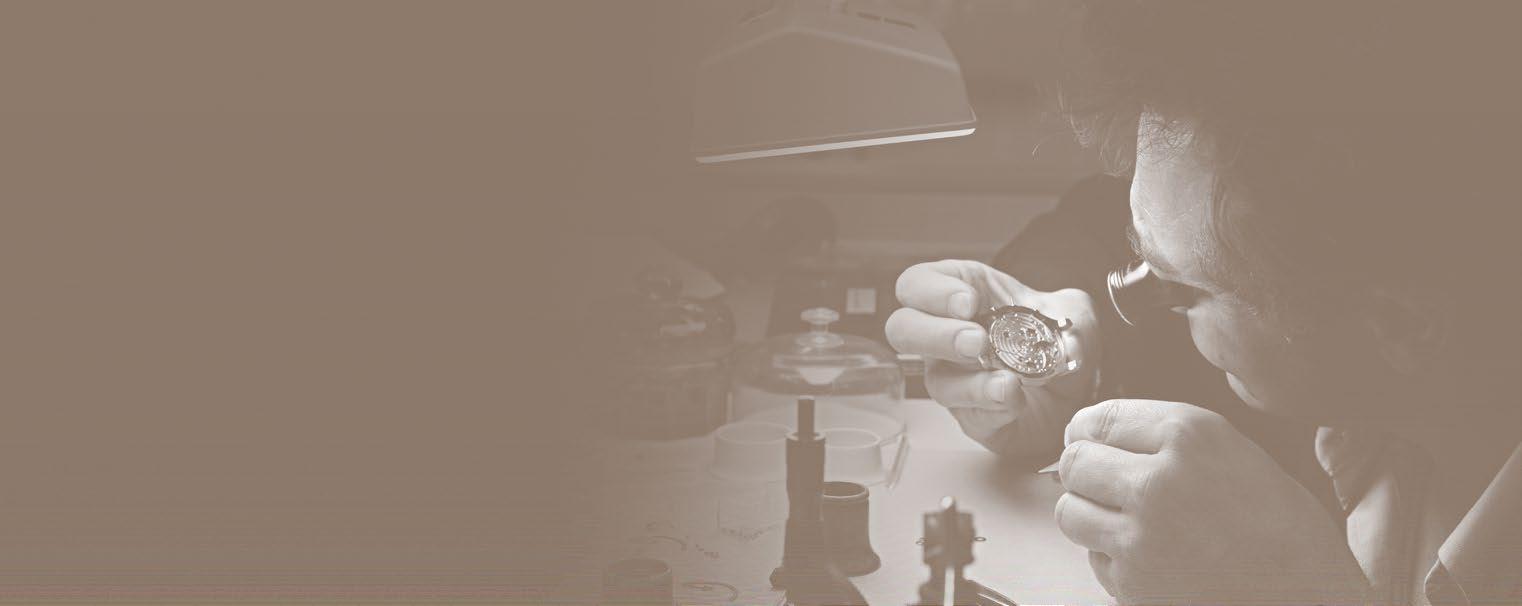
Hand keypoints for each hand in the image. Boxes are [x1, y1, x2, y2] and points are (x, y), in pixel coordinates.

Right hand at [886, 260, 1099, 455]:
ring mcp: (953, 379)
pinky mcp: (970, 416)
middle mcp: (946, 336)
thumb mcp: (1072, 310)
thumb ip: (1070, 312)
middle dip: (935, 335)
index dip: (932, 291)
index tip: (967, 302)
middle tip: (974, 341)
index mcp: (962, 294)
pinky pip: (970, 415)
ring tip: (1007, 380)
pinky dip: (995, 407)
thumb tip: (1064, 337)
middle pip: (903, 330)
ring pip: (935, 380)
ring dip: (971, 381)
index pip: (917, 284)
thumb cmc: (1055, 343)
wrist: (1075, 392)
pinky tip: (1016, 399)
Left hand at [1056, 399, 1368, 603]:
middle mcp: (1158, 478)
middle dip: (1083, 471)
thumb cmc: (1284, 531)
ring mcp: (1141, 533)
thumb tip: (1100, 431)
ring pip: (1069, 511)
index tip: (1086, 439)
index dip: (1086, 431)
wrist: (1307, 595)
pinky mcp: (1133, 579)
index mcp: (1190, 435)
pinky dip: (1110, 557)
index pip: (1100, 418)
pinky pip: (1093, 557)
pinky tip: (1147, 556)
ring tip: (1122, 520)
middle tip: (1102, 483)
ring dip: (1088, 513)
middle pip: (1074, 461)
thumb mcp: (1236, 453)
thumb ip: (1169, 438)